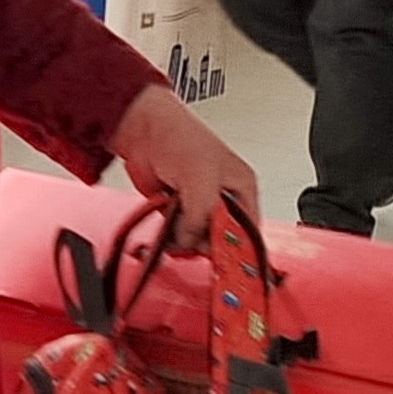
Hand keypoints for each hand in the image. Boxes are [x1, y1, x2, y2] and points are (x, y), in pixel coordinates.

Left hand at [110, 82, 259, 254]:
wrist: (142, 129)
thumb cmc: (179, 137)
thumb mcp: (202, 179)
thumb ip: (202, 216)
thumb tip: (192, 239)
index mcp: (241, 186)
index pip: (250, 229)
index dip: (242, 249)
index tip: (229, 264)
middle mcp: (222, 197)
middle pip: (223, 239)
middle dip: (208, 246)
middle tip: (196, 243)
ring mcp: (198, 204)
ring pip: (198, 239)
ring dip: (186, 242)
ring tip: (178, 232)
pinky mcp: (175, 209)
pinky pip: (178, 234)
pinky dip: (171, 237)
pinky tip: (167, 230)